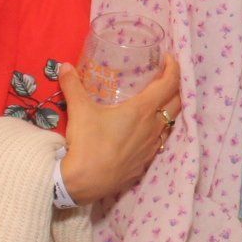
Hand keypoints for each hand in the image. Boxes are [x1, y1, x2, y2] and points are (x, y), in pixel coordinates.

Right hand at [56, 55, 180, 203]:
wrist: (85, 183)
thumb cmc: (87, 144)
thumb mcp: (79, 111)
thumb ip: (73, 86)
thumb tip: (65, 66)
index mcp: (142, 111)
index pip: (169, 84)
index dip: (174, 69)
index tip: (169, 59)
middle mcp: (153, 128)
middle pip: (176, 103)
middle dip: (175, 88)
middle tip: (165, 78)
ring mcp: (151, 147)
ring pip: (170, 124)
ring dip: (168, 111)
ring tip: (157, 103)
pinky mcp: (145, 163)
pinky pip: (159, 142)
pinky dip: (158, 131)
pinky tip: (145, 131)